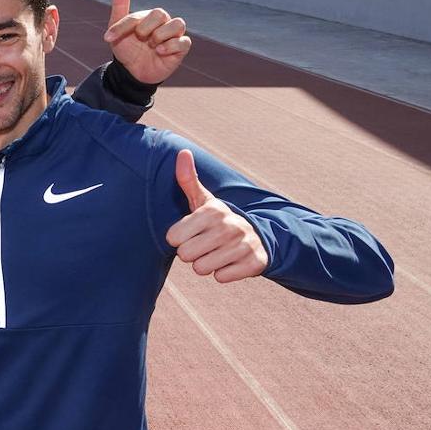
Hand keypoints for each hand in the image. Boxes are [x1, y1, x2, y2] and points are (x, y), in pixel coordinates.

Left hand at [103, 0, 190, 85]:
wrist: (132, 72)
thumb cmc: (127, 48)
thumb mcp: (117, 29)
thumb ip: (120, 6)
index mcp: (149, 16)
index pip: (139, 15)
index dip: (122, 26)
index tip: (108, 38)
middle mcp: (164, 22)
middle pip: (161, 14)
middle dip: (145, 29)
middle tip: (139, 40)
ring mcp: (174, 35)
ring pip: (177, 24)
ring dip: (159, 36)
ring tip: (151, 46)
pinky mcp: (181, 48)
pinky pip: (184, 42)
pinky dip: (170, 46)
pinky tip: (159, 51)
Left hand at [166, 150, 267, 283]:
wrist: (257, 236)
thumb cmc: (217, 219)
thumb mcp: (202, 200)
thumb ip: (187, 179)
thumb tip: (182, 152)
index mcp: (212, 210)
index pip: (173, 237)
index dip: (178, 239)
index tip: (191, 233)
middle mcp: (229, 226)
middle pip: (186, 255)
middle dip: (191, 253)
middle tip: (203, 245)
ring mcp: (244, 244)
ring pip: (202, 268)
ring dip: (206, 264)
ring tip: (216, 252)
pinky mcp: (255, 262)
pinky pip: (222, 277)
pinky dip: (223, 273)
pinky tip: (230, 261)